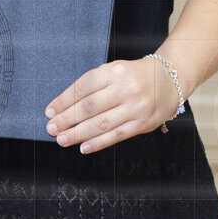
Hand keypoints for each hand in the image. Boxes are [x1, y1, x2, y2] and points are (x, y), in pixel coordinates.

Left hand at [43, 58, 179, 153]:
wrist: (168, 80)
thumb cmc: (133, 76)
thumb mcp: (114, 70)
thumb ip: (93, 85)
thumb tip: (65, 105)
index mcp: (114, 71)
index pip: (83, 87)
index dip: (64, 101)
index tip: (50, 111)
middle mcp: (124, 88)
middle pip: (89, 107)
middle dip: (67, 119)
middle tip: (51, 127)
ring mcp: (135, 107)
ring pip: (101, 123)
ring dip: (78, 133)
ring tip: (62, 139)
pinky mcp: (142, 124)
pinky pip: (116, 135)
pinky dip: (98, 143)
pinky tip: (83, 147)